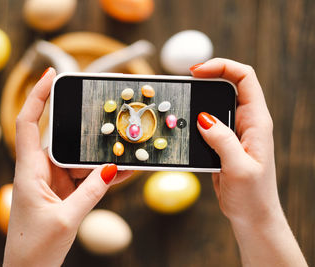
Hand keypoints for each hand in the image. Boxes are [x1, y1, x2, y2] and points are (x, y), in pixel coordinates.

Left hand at [3, 68, 132, 266]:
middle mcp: (40, 171)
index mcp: (30, 171)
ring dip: (101, 158)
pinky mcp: (64, 193)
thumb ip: (92, 192)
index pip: (28, 123)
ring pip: (79, 160)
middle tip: (112, 119)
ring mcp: (54, 182)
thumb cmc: (35, 249)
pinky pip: (86, 178)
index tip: (52, 75)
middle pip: (64, 140)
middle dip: (87, 132)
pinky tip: (124, 171)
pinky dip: (103, 176)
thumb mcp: (68, 219)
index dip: (37, 96)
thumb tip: (113, 168)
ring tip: (127, 149)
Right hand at [191, 58, 306, 265]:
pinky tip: (182, 123)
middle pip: (229, 84)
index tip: (197, 71)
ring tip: (180, 100)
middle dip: (207, 77)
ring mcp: (234, 131)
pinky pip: (208, 122)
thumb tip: (203, 118)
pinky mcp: (223, 142)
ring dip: (198, 99)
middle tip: (184, 82)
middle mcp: (247, 122)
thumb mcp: (239, 168)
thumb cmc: (252, 196)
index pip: (245, 78)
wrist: (252, 215)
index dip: (222, 66)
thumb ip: (222, 140)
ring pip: (216, 103)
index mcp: (257, 122)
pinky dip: (194, 118)